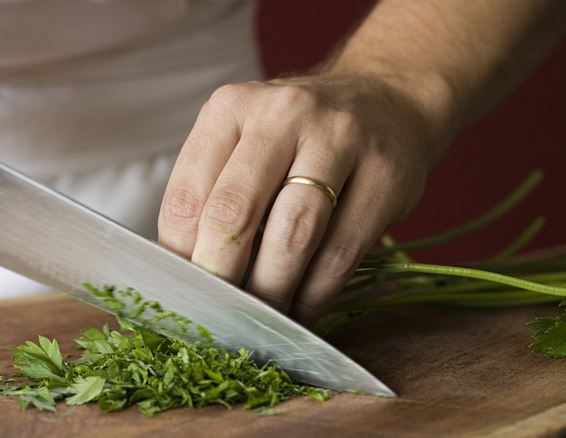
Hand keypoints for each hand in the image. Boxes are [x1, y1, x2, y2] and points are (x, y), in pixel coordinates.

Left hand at [158, 74, 447, 326]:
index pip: (187, 196)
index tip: (185, 293)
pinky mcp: (385, 176)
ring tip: (261, 322)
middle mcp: (282, 114)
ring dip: (271, 292)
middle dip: (221, 278)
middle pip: (234, 214)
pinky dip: (314, 295)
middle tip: (218, 317)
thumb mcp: (245, 141)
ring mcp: (340, 140)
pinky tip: (301, 311)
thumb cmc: (299, 136)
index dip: (180, 257)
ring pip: (292, 236)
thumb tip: (187, 273)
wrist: (385, 100)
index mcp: (230, 107)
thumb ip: (213, 192)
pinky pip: (341, 253)